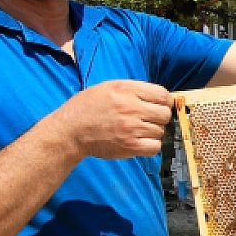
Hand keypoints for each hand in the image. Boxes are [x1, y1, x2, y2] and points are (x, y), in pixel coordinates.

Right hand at [54, 80, 172, 159]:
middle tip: (148, 119)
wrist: (71, 130)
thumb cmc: (87, 108)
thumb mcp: (108, 87)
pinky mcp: (130, 146)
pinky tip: (140, 142)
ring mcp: (132, 128)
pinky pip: (155, 147)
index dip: (164, 101)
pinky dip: (150, 146)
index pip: (163, 94)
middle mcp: (131, 108)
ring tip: (138, 130)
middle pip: (164, 114)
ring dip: (152, 132)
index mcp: (127, 90)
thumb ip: (133, 90)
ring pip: (160, 131)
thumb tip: (157, 96)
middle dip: (159, 117)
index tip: (159, 105)